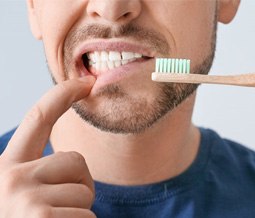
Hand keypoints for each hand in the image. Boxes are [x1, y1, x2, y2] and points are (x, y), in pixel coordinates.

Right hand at [0, 76, 96, 216]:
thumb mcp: (15, 197)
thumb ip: (36, 176)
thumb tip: (73, 165)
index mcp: (5, 169)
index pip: (38, 119)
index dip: (63, 95)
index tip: (86, 81)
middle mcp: (11, 177)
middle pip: (76, 161)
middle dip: (79, 185)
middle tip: (58, 211)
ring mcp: (27, 198)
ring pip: (85, 192)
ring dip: (79, 212)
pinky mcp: (43, 216)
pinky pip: (88, 217)